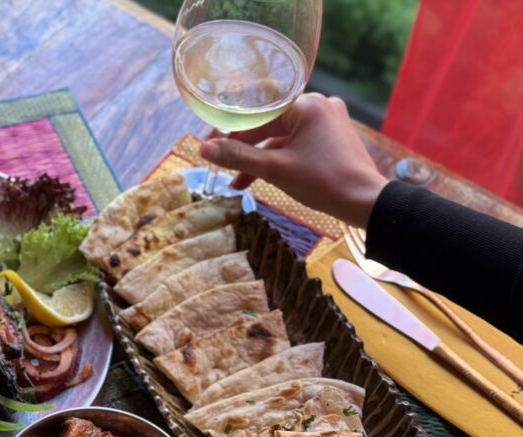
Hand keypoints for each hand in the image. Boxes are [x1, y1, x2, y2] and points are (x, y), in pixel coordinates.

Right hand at [199, 93, 388, 228]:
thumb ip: (238, 157)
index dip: (231, 128)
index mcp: (307, 104)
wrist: (364, 202)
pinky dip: (278, 158)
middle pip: (269, 122)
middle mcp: (318, 105)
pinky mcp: (331, 137)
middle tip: (221, 164)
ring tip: (236, 182)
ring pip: (281, 135)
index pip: (258, 110)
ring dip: (259, 157)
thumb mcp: (275, 170)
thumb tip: (203, 149)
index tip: (211, 144)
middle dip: (244, 147)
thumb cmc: (323, 182)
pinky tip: (261, 177)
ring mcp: (327, 120)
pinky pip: (296, 142)